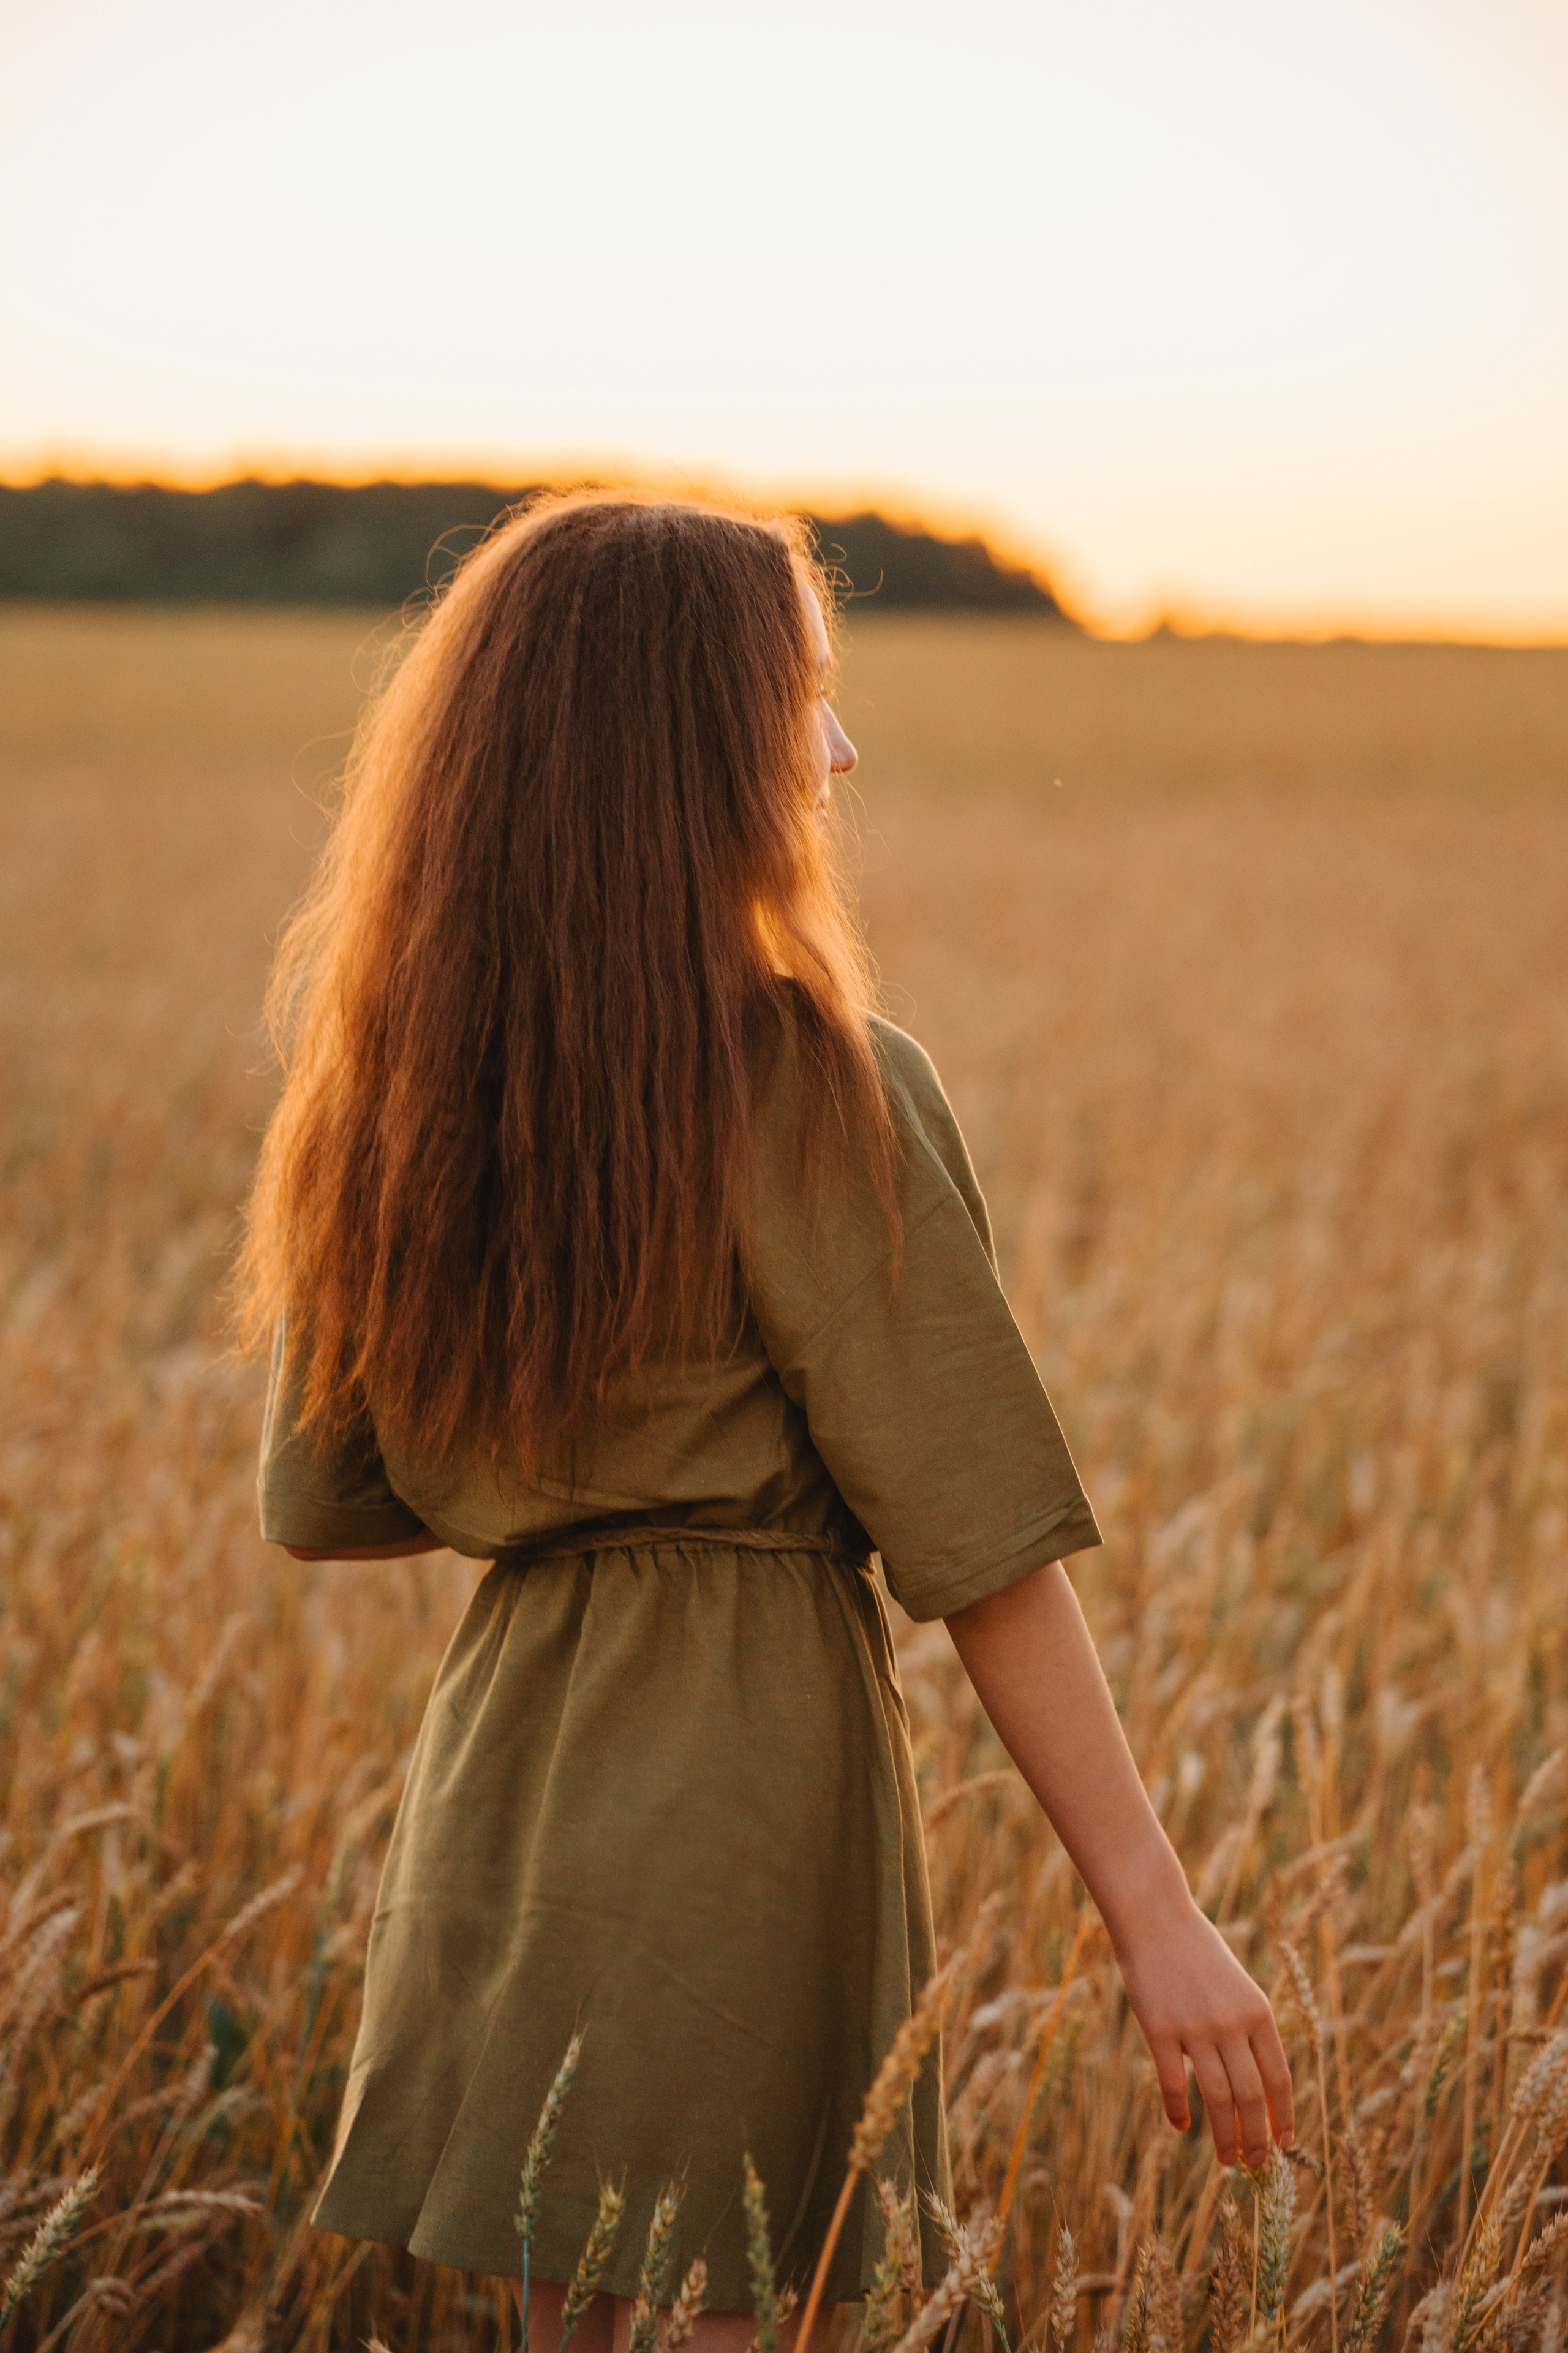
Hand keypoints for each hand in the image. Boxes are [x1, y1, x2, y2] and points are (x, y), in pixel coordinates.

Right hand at [1114, 1894, 1294, 2166]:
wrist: (1156, 1918)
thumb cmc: (1198, 1951)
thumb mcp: (1238, 1986)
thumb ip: (1249, 2029)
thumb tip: (1257, 2085)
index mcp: (1258, 2011)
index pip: (1279, 2078)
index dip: (1284, 2116)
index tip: (1284, 2144)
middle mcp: (1231, 2024)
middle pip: (1251, 2096)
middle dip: (1256, 2137)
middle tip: (1255, 2164)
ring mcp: (1195, 2029)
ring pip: (1217, 2098)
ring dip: (1224, 2136)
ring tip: (1228, 2159)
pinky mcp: (1160, 2031)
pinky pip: (1173, 2084)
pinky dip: (1178, 2111)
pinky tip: (1181, 2126)